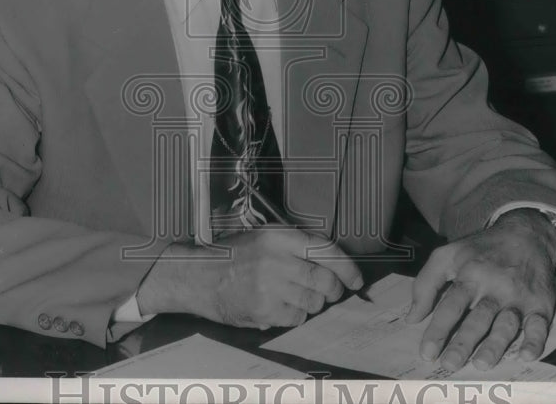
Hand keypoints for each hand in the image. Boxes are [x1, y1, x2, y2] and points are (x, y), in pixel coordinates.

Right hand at [138, 228, 363, 328]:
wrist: (200, 276)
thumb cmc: (233, 256)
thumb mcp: (264, 237)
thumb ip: (296, 244)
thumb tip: (333, 262)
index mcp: (279, 238)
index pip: (325, 251)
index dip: (347, 267)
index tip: (356, 278)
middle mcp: (276, 261)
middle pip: (324, 280)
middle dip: (333, 289)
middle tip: (331, 291)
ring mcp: (270, 288)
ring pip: (313, 302)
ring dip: (313, 303)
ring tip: (296, 296)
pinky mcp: (264, 311)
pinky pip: (296, 318)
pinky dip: (295, 316)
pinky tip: (281, 306)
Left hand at [405, 209, 555, 370]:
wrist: (525, 234)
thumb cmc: (480, 250)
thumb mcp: (447, 255)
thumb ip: (426, 284)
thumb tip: (412, 318)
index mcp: (470, 275)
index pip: (451, 305)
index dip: (438, 329)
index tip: (427, 352)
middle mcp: (494, 288)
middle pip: (478, 318)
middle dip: (463, 342)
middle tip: (450, 364)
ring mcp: (518, 297)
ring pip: (506, 324)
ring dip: (495, 345)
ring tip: (481, 363)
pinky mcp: (540, 304)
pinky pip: (540, 325)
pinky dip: (535, 341)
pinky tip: (526, 355)